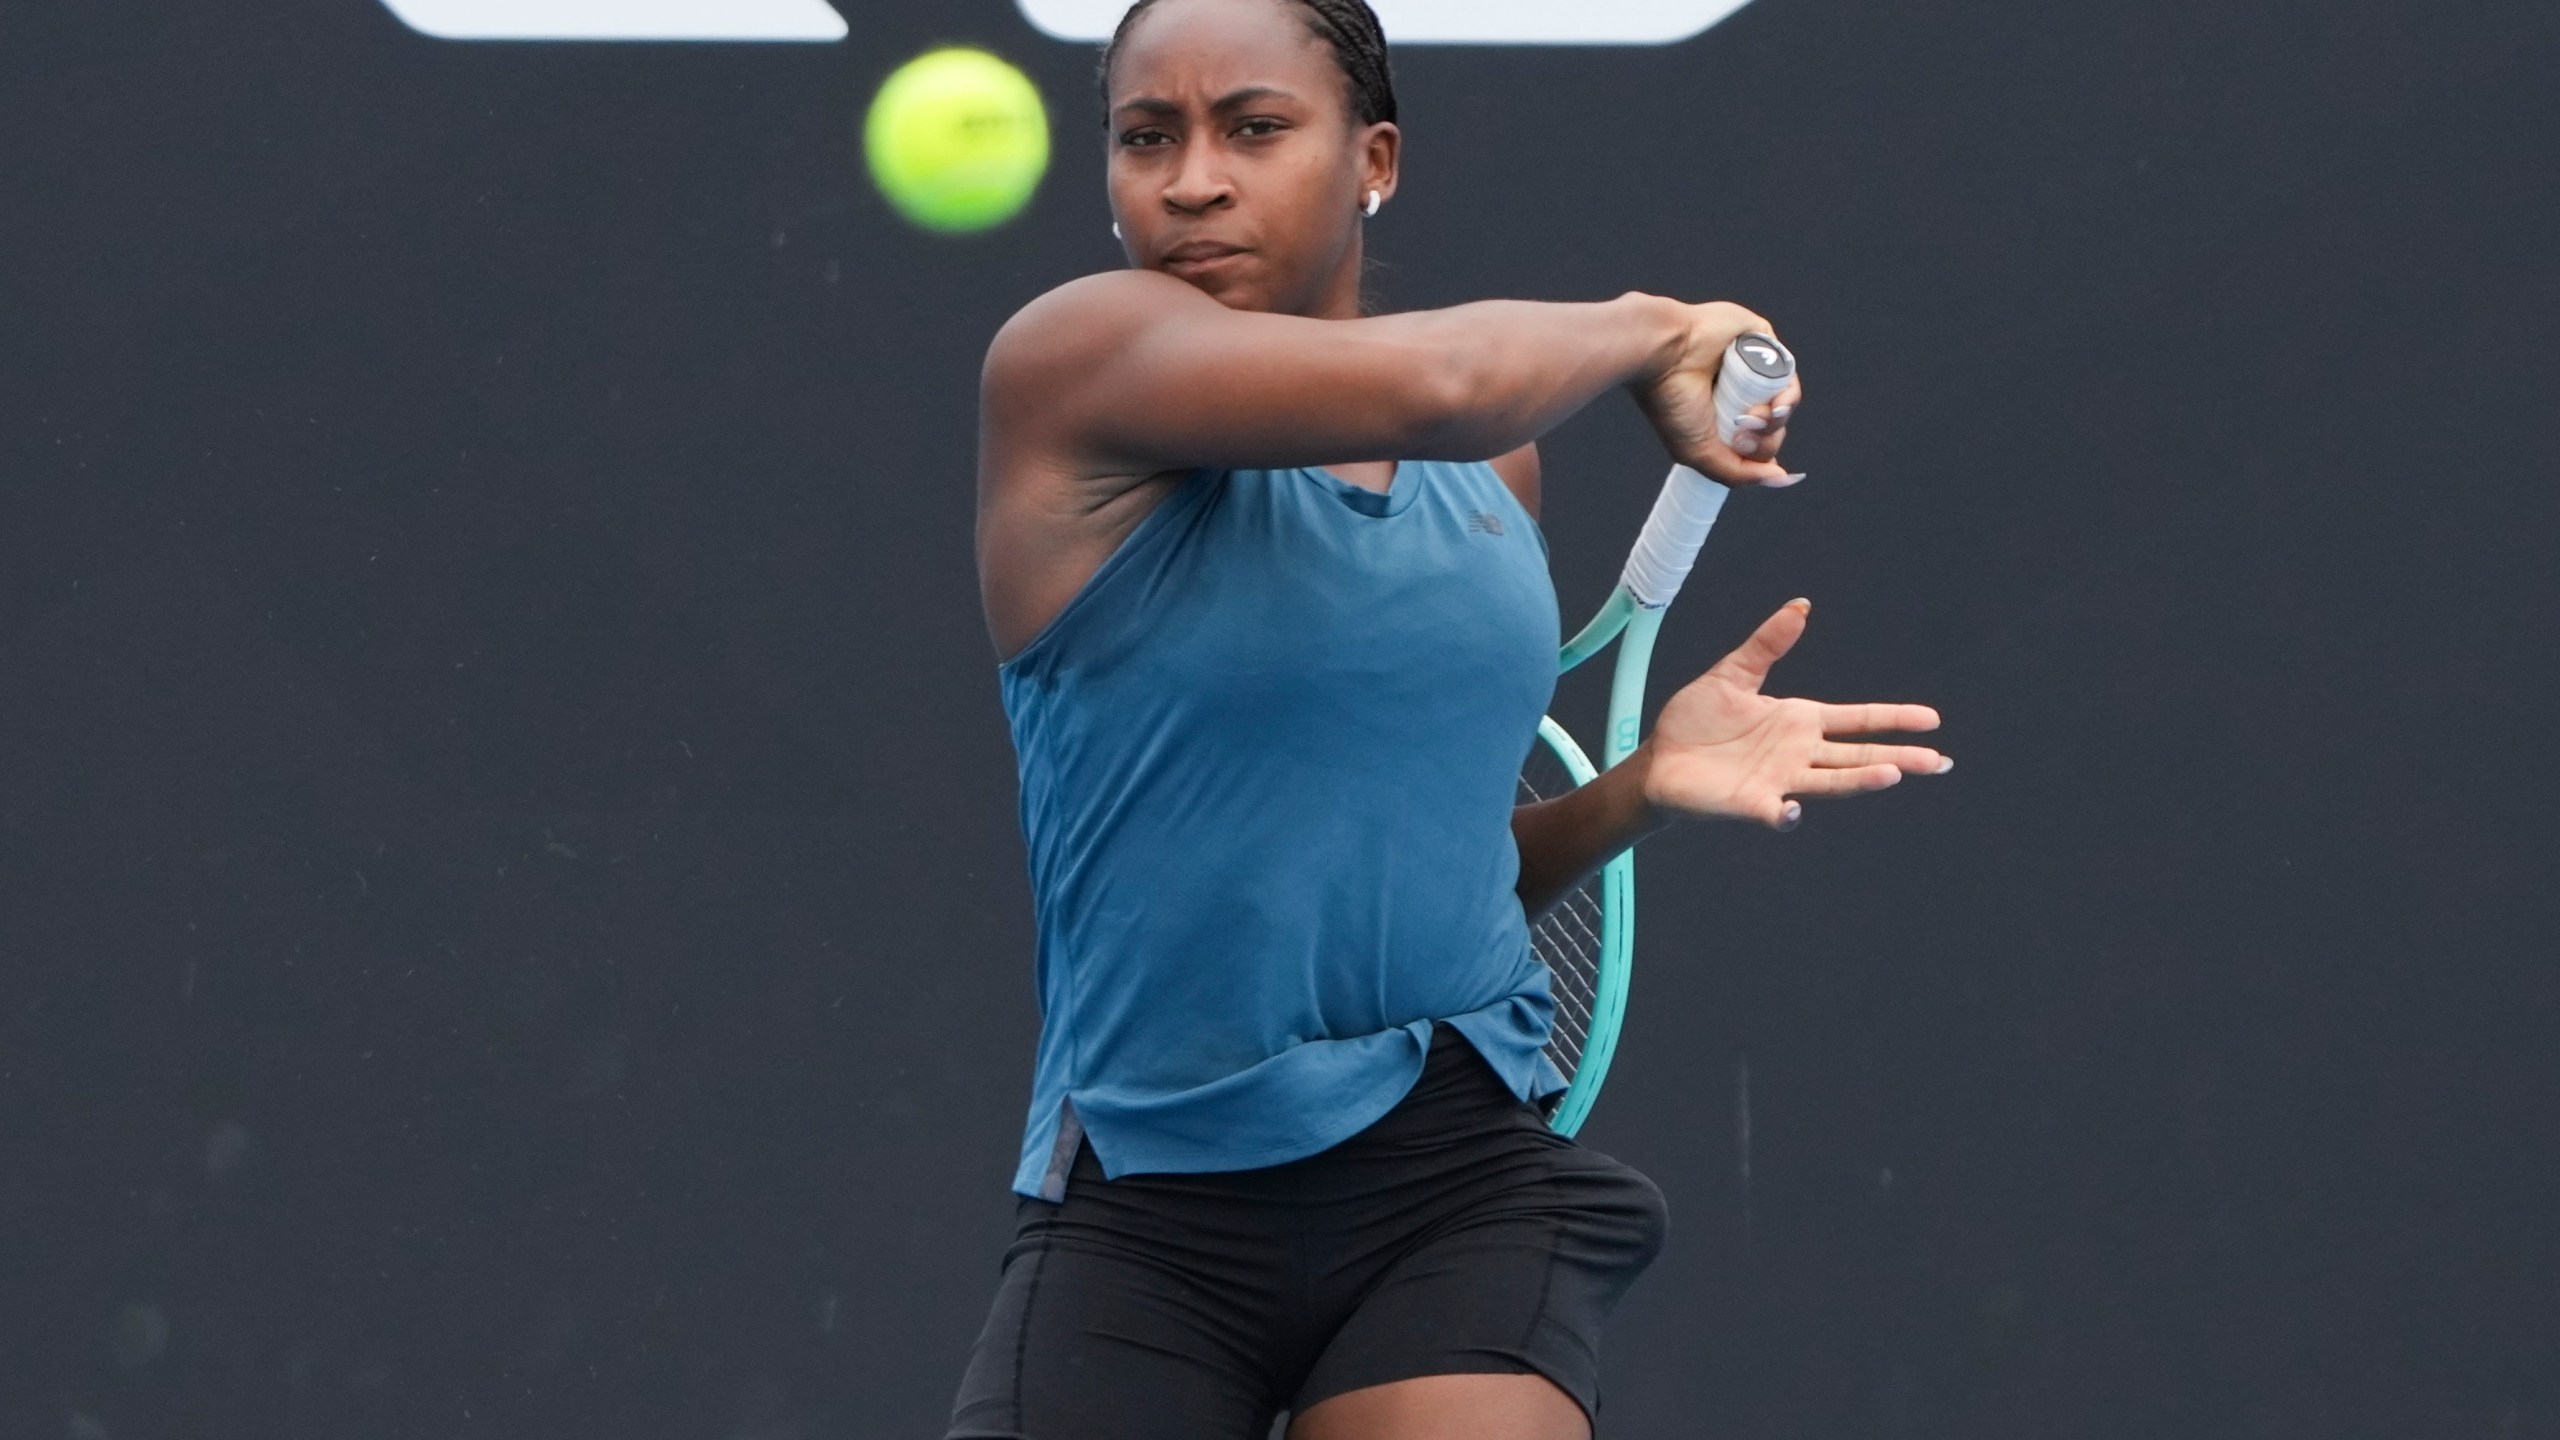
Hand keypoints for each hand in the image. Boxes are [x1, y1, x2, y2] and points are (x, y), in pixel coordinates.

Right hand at [1628, 299, 1806, 487]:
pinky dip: (1786, 393)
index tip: (1738, 446)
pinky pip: (1788, 372)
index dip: (1757, 452)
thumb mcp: (1700, 453)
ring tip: (1754, 415)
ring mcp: (1750, 368)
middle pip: (1774, 427)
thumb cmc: (1671, 400)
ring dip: (1777, 418)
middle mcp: (1737, 395)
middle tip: (1742, 429)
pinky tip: (1772, 400)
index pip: (1757, 444)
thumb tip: (1784, 479)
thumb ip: (1740, 474)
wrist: (1664, 353)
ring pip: (1786, 403)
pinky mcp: (1762, 342)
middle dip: (1765, 437)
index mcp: (1720, 419)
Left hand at [1639, 599, 1947, 829]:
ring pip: (1831, 782)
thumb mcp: (1732, 673)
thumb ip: (1767, 644)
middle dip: (1899, 757)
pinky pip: (1773, 811)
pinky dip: (1784, 814)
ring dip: (1860, 779)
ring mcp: (1778, 780)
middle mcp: (1799, 753)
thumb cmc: (1695, 720)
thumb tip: (1801, 605)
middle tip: (1938, 762)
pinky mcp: (1750, 802)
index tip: (1931, 720)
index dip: (1893, 718)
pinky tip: (1793, 810)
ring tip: (1892, 775)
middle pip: (1859, 754)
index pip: (1858, 719)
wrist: (1658, 760)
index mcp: (1800, 721)